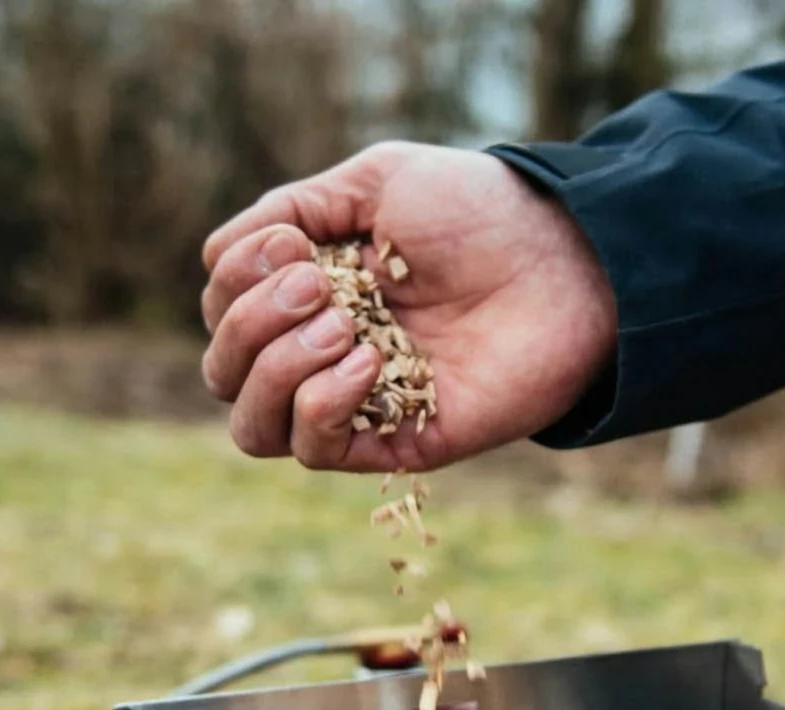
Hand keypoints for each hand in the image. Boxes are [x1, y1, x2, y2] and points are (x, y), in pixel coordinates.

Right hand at [199, 143, 617, 472]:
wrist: (562, 260)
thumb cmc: (477, 215)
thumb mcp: (372, 183)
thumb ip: (289, 210)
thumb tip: (222, 258)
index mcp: (312, 294)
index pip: (223, 311)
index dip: (235, 280)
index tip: (294, 244)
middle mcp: (323, 354)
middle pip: (224, 373)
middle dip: (249, 323)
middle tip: (319, 285)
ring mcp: (358, 404)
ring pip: (253, 427)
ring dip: (275, 367)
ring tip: (344, 326)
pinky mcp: (397, 442)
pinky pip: (314, 451)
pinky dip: (321, 403)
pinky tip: (368, 361)